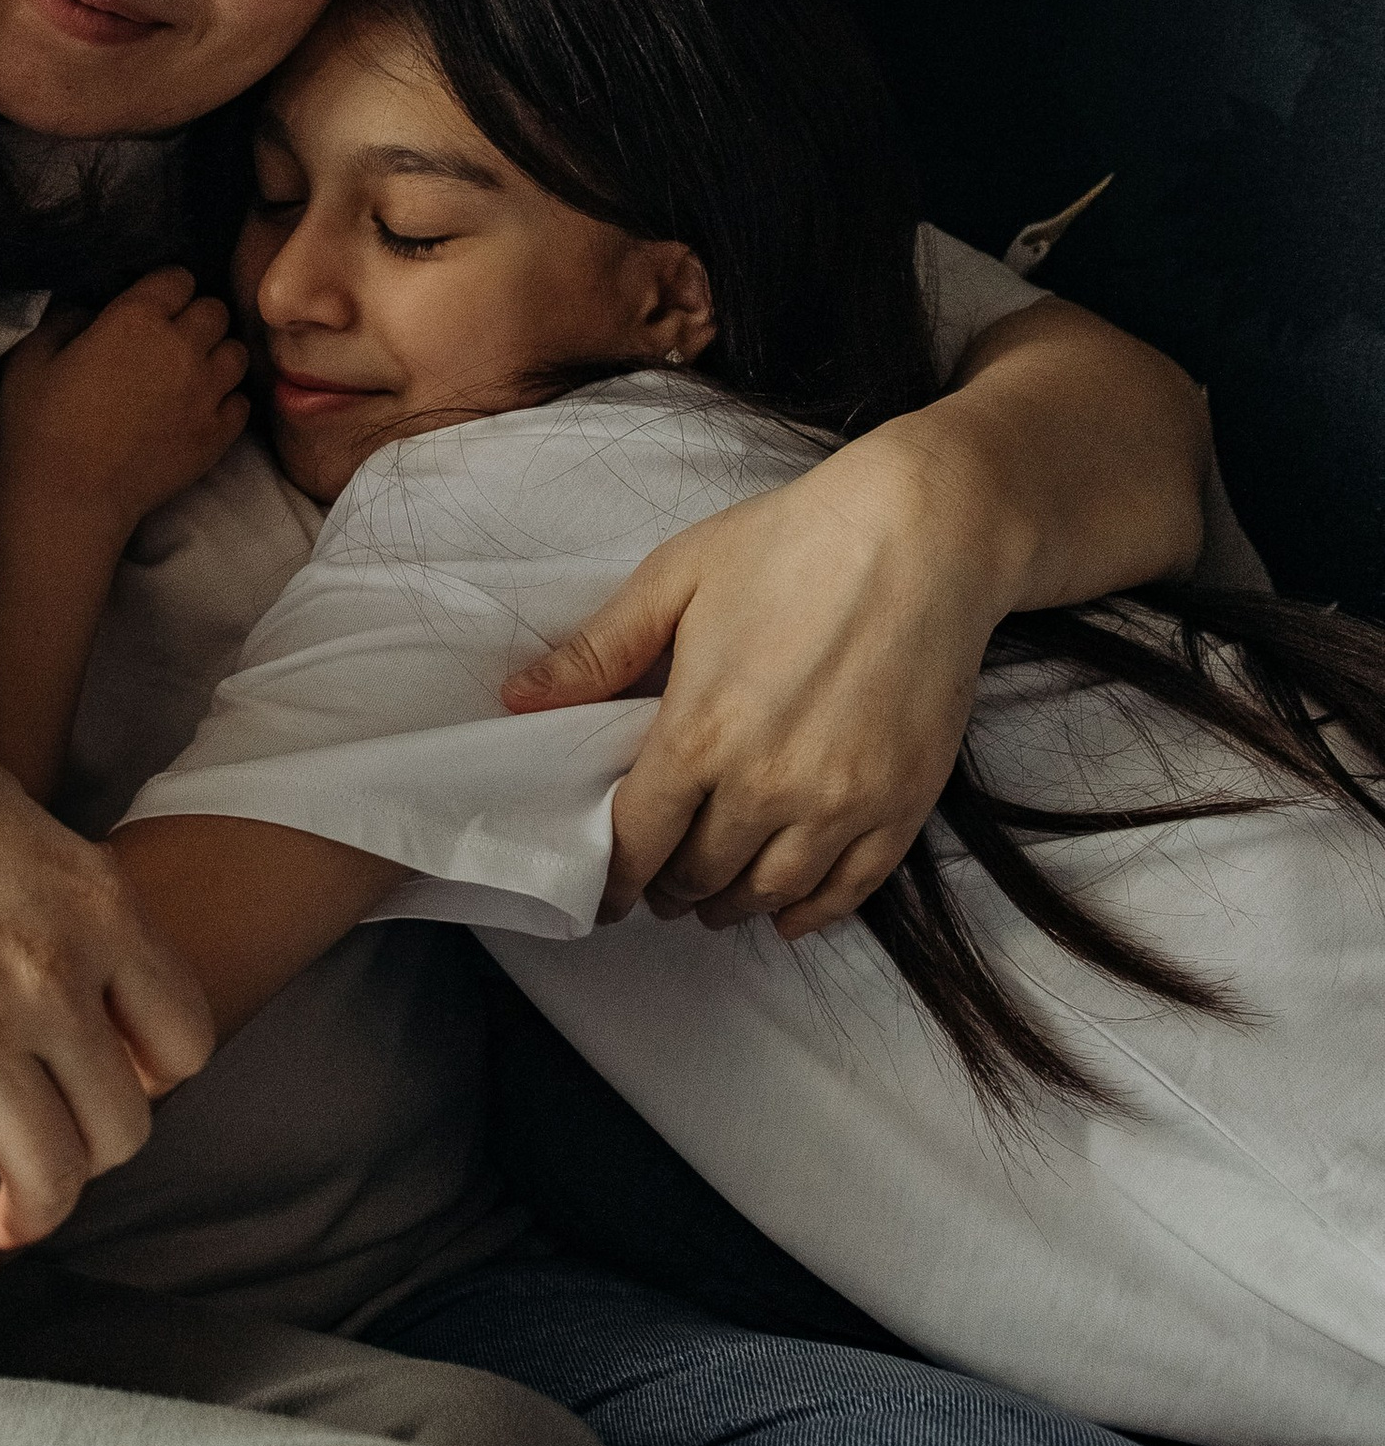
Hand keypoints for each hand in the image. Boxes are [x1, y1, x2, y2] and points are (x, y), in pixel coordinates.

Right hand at [0, 269, 249, 550]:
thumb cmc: (41, 425)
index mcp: (136, 318)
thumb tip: (90, 312)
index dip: (166, 289)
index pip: (178, 278)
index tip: (152, 305)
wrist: (71, 498)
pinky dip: (225, 401)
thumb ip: (63, 319)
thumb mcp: (31, 357)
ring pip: (236, 353)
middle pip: (215, 310)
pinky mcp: (218, 434)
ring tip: (191, 374)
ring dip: (216, 356)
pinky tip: (199, 410)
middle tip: (171, 340)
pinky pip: (241, 401)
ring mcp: (207, 392)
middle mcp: (182, 347)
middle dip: (195, 318)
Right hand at [0, 646, 215, 1260]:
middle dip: (94, 1150)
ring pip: (49, 1175)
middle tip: (56, 1150)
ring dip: (35, 1207)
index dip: (155, 1075)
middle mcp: (51, 980)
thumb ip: (68, 907)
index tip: (118, 1080)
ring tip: (11, 1215)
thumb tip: (89, 972)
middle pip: (123, 1125)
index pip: (185, 1041)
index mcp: (98, 910)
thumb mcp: (25, 821)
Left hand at [502, 423, 1007, 936]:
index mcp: (702, 732)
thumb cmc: (792, 544)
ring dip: (730, 905)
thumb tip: (519, 699)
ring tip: (710, 899)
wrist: (925, 533)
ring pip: (769, 892)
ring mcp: (843, 800)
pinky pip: (849, 889)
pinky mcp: (903, 802)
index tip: (602, 891)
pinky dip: (809, 913)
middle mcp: (770, 783)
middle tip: (655, 881)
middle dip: (667, 887)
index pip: (637, 840)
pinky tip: (784, 913)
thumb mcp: (676, 579)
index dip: (611, 877)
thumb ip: (597, 651)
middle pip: (699, 874)